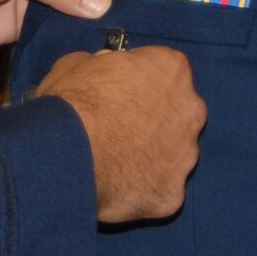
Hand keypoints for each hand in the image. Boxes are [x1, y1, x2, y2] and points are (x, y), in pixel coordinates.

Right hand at [35, 47, 204, 222]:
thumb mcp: (77, 63)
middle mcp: (190, 109)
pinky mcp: (173, 191)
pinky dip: (142, 186)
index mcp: (171, 69)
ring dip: (151, 153)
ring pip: (173, 151)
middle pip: (177, 109)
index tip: (120, 87)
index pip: (164, 67)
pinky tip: (116, 184)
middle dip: (154, 115)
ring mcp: (186, 154)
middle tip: (119, 125)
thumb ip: (103, 66)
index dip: (140, 77)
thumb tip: (102, 73)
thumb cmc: (72, 102)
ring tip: (115, 159)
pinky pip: (160, 186)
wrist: (66, 156)